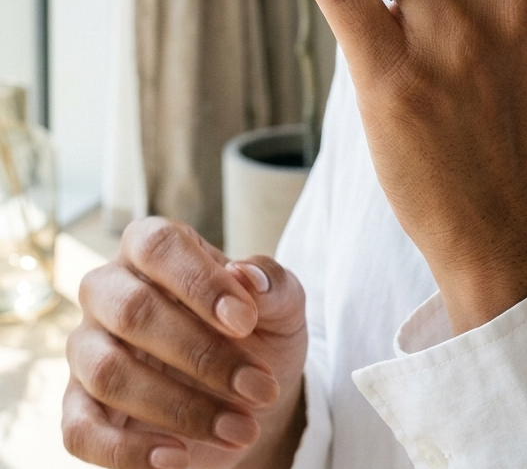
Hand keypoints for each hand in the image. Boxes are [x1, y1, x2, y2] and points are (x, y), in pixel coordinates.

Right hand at [63, 217, 306, 468]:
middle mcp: (109, 291)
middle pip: (131, 310)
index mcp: (153, 250)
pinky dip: (128, 450)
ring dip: (181, 408)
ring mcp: (87, 348)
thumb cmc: (257, 334)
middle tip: (261, 388)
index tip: (246, 321)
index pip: (158, 245)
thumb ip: (273, 284)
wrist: (247, 398)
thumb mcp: (282, 307)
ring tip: (241, 429)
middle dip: (202, 355)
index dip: (199, 282)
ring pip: (108, 372)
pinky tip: (178, 458)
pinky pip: (80, 430)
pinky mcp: (79, 407)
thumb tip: (247, 275)